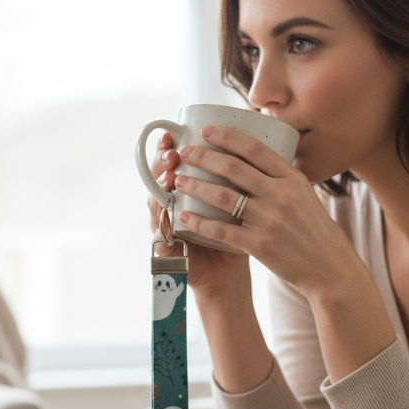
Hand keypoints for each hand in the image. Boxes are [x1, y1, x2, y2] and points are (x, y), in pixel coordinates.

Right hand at [148, 133, 250, 297]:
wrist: (228, 275)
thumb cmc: (236, 236)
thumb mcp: (239, 204)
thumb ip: (238, 178)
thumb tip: (254, 138)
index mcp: (185, 191)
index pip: (170, 163)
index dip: (166, 147)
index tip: (172, 133)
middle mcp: (170, 206)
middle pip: (156, 178)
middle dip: (161, 163)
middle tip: (172, 153)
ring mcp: (167, 229)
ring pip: (155, 204)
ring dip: (160, 190)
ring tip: (169, 179)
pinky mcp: (168, 252)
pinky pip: (163, 238)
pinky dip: (165, 227)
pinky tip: (170, 217)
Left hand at [173, 124, 350, 299]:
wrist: (329, 267)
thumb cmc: (314, 230)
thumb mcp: (304, 195)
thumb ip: (281, 178)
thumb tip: (254, 158)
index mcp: (291, 178)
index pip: (254, 149)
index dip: (227, 137)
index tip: (206, 130)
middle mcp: (280, 195)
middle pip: (233, 168)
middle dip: (203, 157)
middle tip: (184, 153)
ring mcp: (269, 220)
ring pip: (223, 196)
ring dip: (196, 186)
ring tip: (178, 181)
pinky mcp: (260, 244)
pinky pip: (222, 230)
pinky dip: (200, 222)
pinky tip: (184, 216)